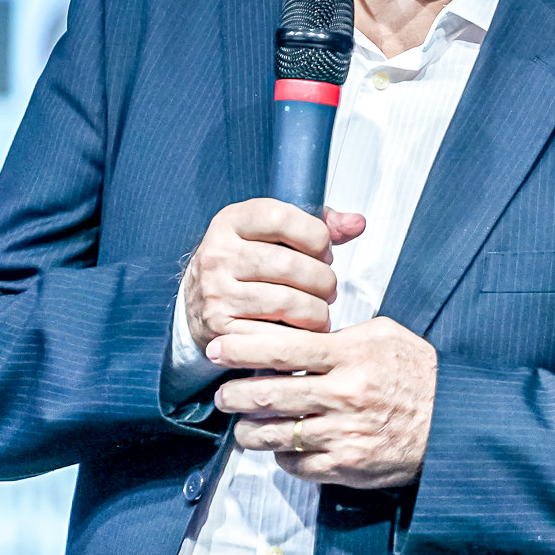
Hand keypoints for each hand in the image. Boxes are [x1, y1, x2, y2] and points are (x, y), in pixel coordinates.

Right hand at [183, 199, 366, 349]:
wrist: (197, 302)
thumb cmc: (246, 265)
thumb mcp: (272, 234)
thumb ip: (317, 225)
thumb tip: (357, 223)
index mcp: (231, 221)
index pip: (282, 219)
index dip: (316, 236)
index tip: (323, 251)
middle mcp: (218, 255)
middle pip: (291, 266)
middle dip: (323, 280)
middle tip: (327, 288)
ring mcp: (216, 293)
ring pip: (288, 303)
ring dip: (317, 312)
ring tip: (319, 310)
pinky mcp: (220, 329)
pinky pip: (274, 335)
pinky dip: (298, 336)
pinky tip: (301, 330)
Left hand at [209, 317, 438, 488]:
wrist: (453, 421)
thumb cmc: (418, 375)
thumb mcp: (385, 337)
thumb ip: (342, 334)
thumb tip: (300, 332)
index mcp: (350, 356)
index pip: (282, 348)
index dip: (242, 348)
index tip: (218, 348)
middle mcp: (342, 395)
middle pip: (267, 394)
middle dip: (233, 394)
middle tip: (222, 394)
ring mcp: (342, 434)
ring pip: (273, 434)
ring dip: (248, 430)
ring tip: (243, 424)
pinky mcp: (344, 466)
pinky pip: (295, 464)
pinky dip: (281, 455)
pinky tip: (281, 446)